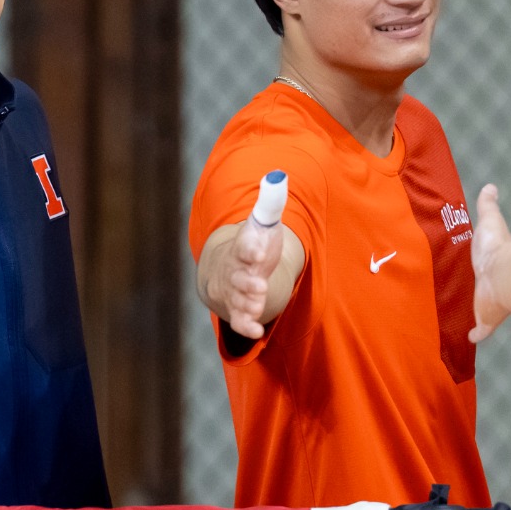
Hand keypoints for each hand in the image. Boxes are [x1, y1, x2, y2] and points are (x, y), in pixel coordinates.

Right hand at [209, 215, 285, 340]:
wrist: (232, 267)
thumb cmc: (254, 243)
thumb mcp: (263, 223)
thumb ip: (270, 204)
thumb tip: (278, 177)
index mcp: (242, 246)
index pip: (244, 246)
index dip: (251, 248)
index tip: (259, 251)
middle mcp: (235, 270)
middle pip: (238, 277)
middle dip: (247, 283)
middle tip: (260, 286)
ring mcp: (235, 291)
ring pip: (237, 299)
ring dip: (247, 304)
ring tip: (258, 307)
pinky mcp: (239, 308)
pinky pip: (239, 319)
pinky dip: (246, 325)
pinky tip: (257, 332)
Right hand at [471, 184, 510, 342]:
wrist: (504, 274)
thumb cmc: (496, 247)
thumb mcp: (490, 221)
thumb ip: (489, 206)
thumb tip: (491, 186)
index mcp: (492, 263)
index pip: (486, 265)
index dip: (481, 266)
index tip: (476, 267)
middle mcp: (491, 285)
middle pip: (483, 289)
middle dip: (477, 291)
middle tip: (465, 293)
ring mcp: (488, 304)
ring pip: (481, 311)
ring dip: (476, 313)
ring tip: (460, 315)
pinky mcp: (486, 320)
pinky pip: (479, 330)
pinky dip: (475, 334)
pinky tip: (470, 338)